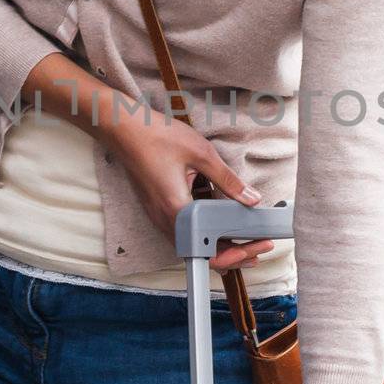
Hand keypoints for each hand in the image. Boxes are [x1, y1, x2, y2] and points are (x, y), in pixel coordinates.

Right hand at [106, 109, 272, 274]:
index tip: (260, 244)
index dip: (239, 252)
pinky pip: (183, 232)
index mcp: (177, 210)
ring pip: (192, 245)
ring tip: (245, 240)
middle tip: (259, 247)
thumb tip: (252, 199)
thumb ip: (228, 181)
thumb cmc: (158, 137)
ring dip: (219, 246)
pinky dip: (204, 235)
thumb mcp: (202, 154)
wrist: (123, 128)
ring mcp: (158, 217)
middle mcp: (165, 220)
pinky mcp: (157, 210)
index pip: (212, 250)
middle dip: (234, 254)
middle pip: (203, 254)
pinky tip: (219, 225)